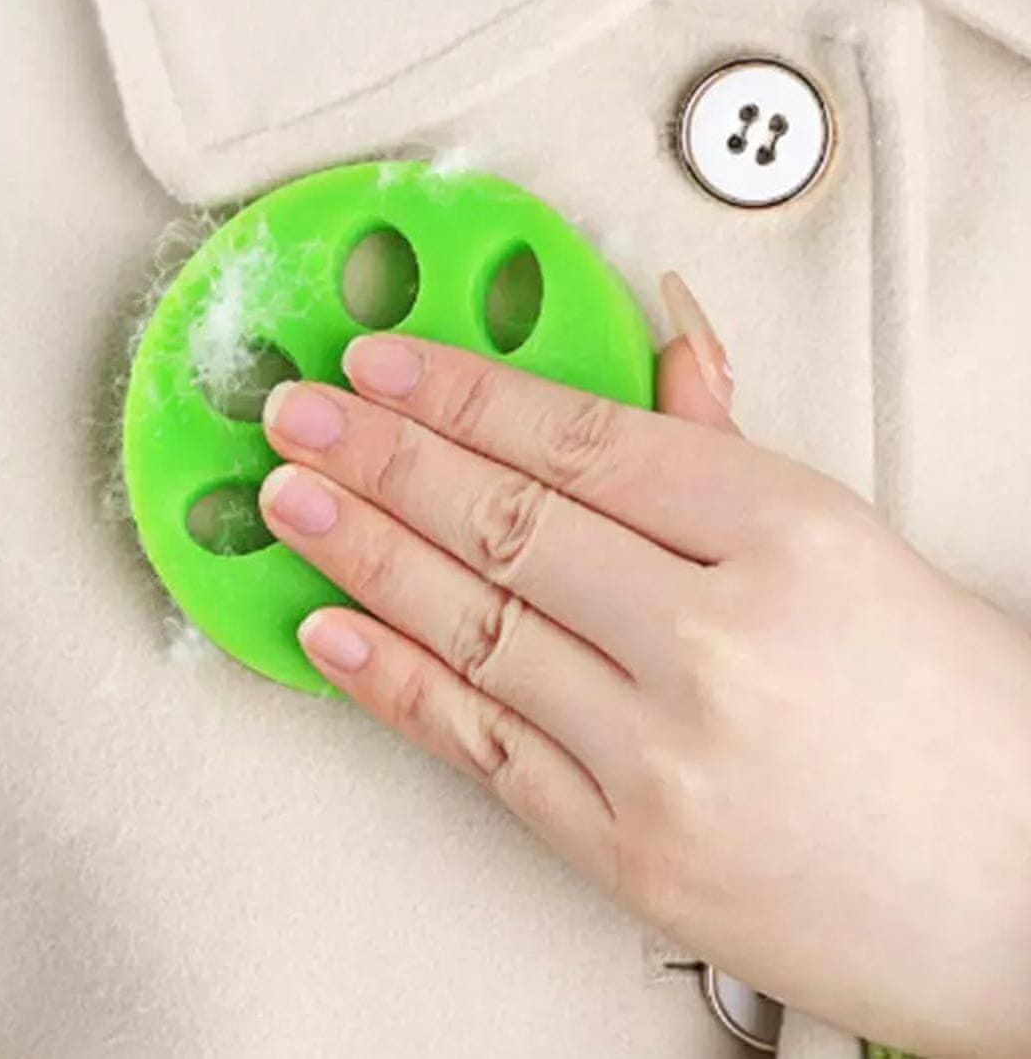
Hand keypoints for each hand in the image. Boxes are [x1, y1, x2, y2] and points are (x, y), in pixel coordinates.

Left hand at [257, 283, 1030, 1058]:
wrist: (1024, 902)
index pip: (583, 438)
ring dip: (363, 551)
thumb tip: (662, 347)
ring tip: (291, 499)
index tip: (384, 364)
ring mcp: (662, 753)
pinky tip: (328, 628)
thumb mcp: (853, 547)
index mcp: (788, 537)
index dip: (464, 392)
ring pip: (473, 624)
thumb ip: (728, 450)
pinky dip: (393, 683)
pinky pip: (480, 744)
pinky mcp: (627, 850)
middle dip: (383, 455)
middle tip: (299, 415)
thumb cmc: (961, 722)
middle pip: (508, 521)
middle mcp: (718, 640)